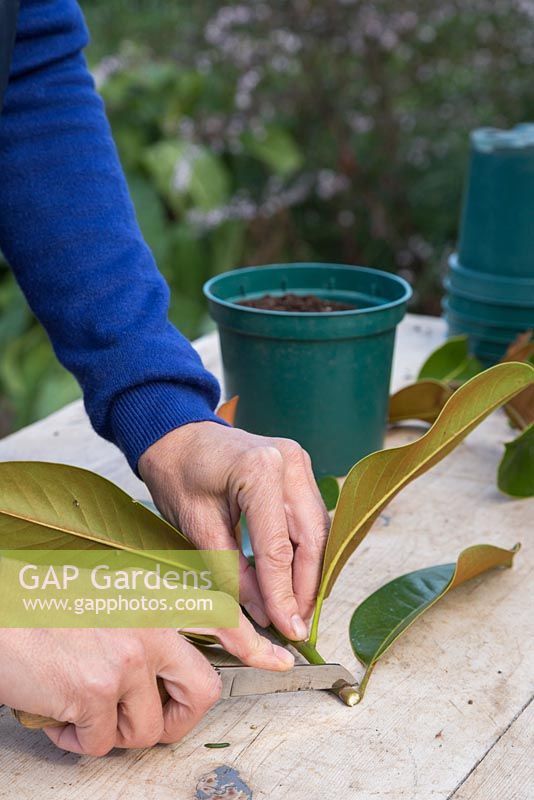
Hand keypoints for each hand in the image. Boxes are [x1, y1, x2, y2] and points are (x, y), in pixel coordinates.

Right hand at [0, 622, 291, 754]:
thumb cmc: (40, 601)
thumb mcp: (105, 590)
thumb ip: (143, 616)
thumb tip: (163, 660)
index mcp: (154, 594)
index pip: (221, 616)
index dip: (254, 644)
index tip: (279, 659)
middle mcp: (150, 623)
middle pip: (201, 690)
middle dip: (180, 718)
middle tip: (156, 720)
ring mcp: (127, 657)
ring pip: (150, 726)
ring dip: (119, 731)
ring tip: (88, 710)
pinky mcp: (96, 691)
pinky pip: (104, 742)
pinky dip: (82, 740)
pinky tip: (62, 717)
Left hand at [138, 422, 330, 642]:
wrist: (176, 435)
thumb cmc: (178, 473)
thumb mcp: (196, 527)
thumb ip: (232, 571)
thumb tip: (264, 612)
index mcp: (259, 470)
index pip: (278, 548)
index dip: (283, 595)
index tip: (286, 630)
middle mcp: (289, 461)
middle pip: (312, 538)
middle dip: (307, 587)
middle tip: (296, 624)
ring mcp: (299, 462)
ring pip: (319, 529)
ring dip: (310, 571)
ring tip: (295, 608)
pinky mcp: (299, 468)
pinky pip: (311, 517)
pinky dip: (305, 550)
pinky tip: (295, 577)